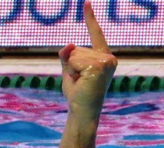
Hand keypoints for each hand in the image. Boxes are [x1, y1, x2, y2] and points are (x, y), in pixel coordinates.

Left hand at [58, 0, 117, 114]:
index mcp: (102, 56)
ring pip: (74, 55)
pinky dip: (72, 72)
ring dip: (71, 70)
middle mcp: (108, 57)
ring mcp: (106, 61)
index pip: (95, 33)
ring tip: (81, 82)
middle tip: (79, 80)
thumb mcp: (68, 70)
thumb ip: (67, 56)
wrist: (82, 110)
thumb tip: (68, 44)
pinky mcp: (100, 66)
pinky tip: (82, 81)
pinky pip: (74, 61)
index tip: (86, 2)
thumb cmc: (77, 93)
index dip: (90, 17)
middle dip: (70, 65)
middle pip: (76, 49)